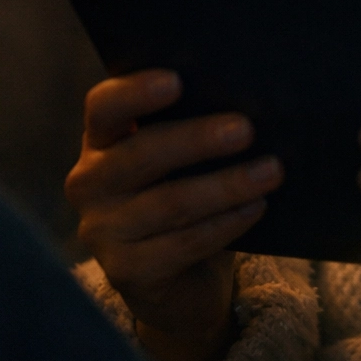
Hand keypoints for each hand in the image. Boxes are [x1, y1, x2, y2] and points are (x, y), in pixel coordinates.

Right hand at [64, 70, 283, 360]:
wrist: (179, 278)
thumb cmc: (185, 193)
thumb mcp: (181, 159)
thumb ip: (195, 127)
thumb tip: (251, 100)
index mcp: (102, 140)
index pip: (104, 107)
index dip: (135, 92)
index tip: (176, 81)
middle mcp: (90, 182)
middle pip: (142, 154)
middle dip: (197, 140)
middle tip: (247, 130)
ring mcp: (102, 230)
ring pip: (170, 202)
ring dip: (227, 185)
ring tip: (271, 171)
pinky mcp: (126, 271)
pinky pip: (184, 242)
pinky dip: (226, 223)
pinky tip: (256, 207)